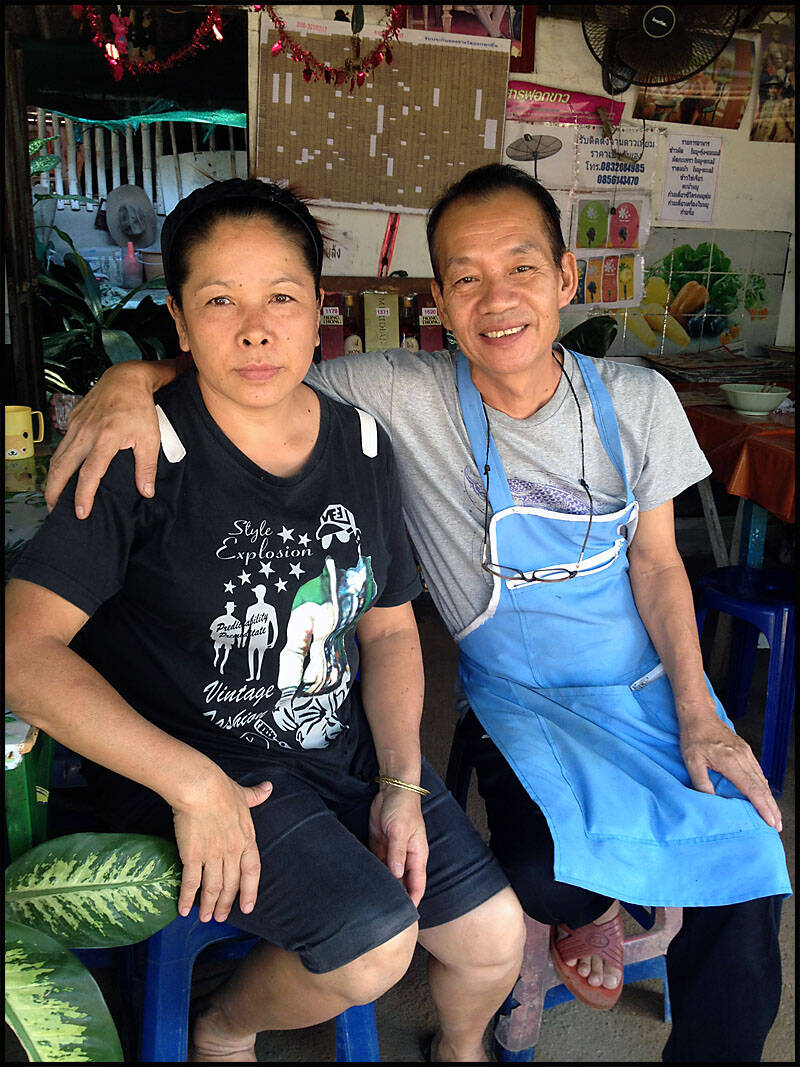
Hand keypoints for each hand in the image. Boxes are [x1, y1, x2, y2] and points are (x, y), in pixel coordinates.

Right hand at [44, 361, 167, 517]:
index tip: (81, 512)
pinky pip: (62, 445)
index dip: (83, 495)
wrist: (126, 379)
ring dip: (53, 478)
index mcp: (106, 438)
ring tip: (54, 496)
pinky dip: (58, 462)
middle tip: (55, 509)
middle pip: (62, 467)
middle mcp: (85, 433)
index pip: (89, 473)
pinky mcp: (72, 420)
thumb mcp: (150, 438)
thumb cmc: (140, 408)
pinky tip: (62, 473)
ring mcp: (76, 425)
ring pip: (58, 456)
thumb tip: (146, 492)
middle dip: (55, 491)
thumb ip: (147, 467)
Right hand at [171, 774, 272, 921]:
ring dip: (208, 905)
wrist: (200, 788)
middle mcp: (232, 851)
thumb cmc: (221, 788)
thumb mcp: (243, 793)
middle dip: (225, 903)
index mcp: (246, 838)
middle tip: (220, 917)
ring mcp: (213, 856)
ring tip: (204, 918)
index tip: (247, 907)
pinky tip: (183, 909)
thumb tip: (268, 787)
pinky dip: (187, 898)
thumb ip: (256, 795)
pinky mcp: (193, 856)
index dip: (250, 891)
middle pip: (231, 884)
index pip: (252, 871)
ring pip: (213, 887)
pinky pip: (191, 883)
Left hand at [368, 786, 428, 906]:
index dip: (412, 900)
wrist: (392, 789)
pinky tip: (365, 882)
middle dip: (396, 897)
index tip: (406, 917)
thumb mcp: (400, 831)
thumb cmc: (403, 807)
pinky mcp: (380, 845)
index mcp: (417, 855)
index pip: (417, 884)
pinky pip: (376, 864)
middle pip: (402, 883)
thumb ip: (397, 854)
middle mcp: (406, 856)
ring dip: (382, 885)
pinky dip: (372, 872)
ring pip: (388, 875)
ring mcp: (392, 852)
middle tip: (384, 914)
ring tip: (371, 903)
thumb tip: (396, 876)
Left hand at [679, 707, 781, 830]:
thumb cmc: (694, 736)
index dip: (762, 807)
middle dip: (771, 808)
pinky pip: (758, 771)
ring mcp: (746, 754)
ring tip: (773, 815)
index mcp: (731, 761)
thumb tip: (710, 799)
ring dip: (769, 799)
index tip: (770, 821)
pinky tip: (765, 794)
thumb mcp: (691, 761)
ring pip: (762, 780)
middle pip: (762, 787)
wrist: (699, 715)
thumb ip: (701, 781)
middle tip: (777, 825)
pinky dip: (763, 786)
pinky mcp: (745, 751)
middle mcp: (743, 757)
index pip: (751, 789)